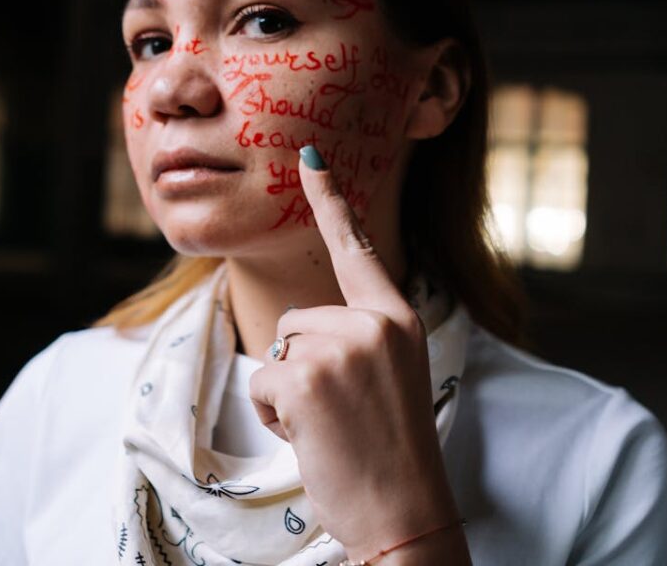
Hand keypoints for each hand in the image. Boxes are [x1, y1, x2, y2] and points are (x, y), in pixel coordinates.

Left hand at [247, 145, 461, 559]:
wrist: (404, 512)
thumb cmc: (390, 451)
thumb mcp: (390, 376)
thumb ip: (358, 338)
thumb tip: (302, 328)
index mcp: (399, 319)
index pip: (358, 250)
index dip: (331, 199)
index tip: (309, 154)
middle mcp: (375, 322)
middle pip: (298, 319)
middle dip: (302, 367)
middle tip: (341, 414)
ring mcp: (342, 346)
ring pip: (279, 349)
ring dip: (287, 393)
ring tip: (330, 425)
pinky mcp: (308, 376)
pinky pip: (262, 381)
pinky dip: (274, 414)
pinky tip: (312, 436)